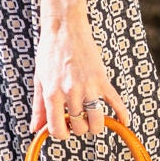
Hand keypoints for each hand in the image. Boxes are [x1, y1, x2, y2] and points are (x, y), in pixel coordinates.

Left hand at [30, 9, 128, 141]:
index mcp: (52, 94)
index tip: (63, 126)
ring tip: (90, 118)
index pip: (58, 130)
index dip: (61, 133)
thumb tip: (35, 130)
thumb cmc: (49, 52)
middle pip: (79, 127)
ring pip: (96, 121)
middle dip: (77, 127)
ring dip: (95, 126)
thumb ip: (39, 107)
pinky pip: (115, 102)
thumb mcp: (40, 80)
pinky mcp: (102, 79)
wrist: (65, 27)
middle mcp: (71, 93)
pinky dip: (121, 114)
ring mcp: (88, 86)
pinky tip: (124, 121)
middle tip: (75, 117)